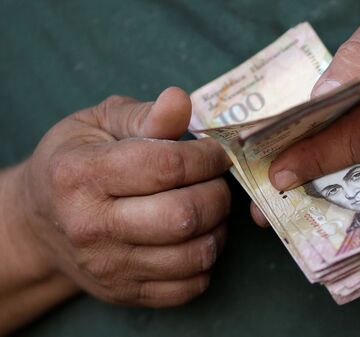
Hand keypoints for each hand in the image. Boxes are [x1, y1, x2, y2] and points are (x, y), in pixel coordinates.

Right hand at [18, 87, 231, 306]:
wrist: (39, 221)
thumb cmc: (74, 162)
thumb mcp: (98, 124)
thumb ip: (143, 115)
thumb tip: (180, 101)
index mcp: (81, 175)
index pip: (167, 167)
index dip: (207, 157)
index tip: (215, 153)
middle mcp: (91, 227)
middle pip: (184, 216)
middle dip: (217, 193)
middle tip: (215, 180)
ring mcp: (109, 267)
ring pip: (195, 255)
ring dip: (218, 228)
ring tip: (208, 208)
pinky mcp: (125, 292)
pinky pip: (190, 286)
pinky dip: (207, 260)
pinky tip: (196, 237)